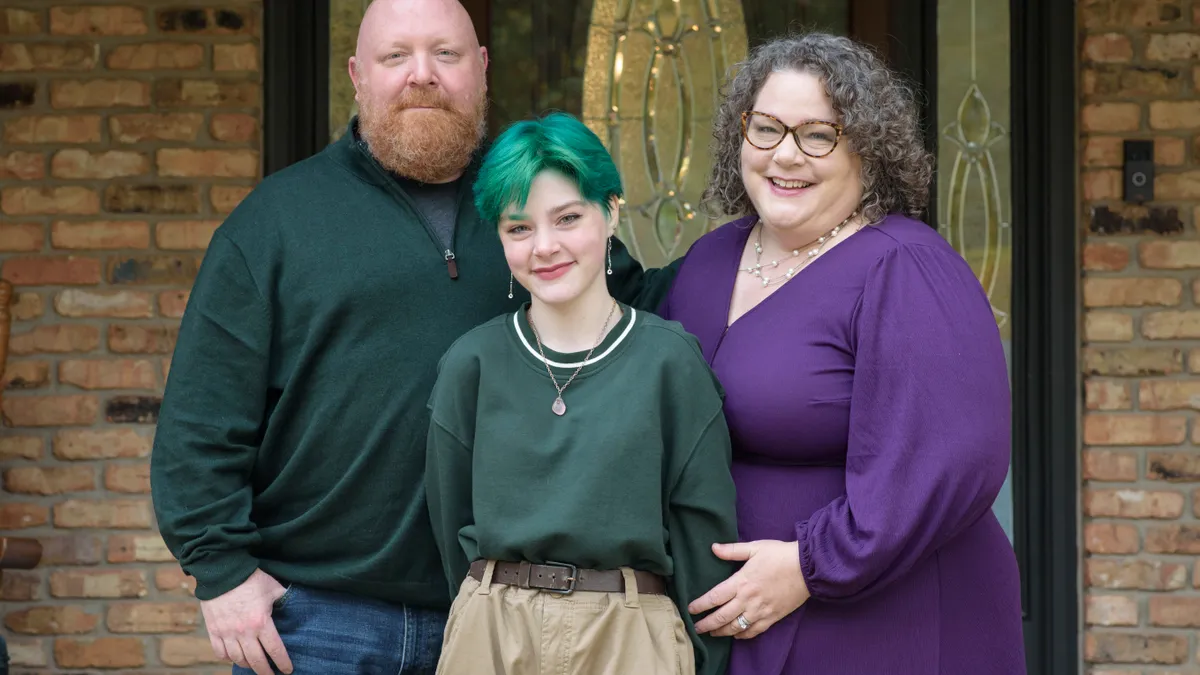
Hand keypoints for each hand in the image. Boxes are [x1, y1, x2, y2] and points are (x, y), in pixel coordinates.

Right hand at [201, 569, 293, 674]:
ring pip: (238, 659)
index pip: (275, 650)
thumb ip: (284, 599)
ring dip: (248, 665)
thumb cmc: (250, 578)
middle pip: (256, 661)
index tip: (288, 670)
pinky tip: (235, 657)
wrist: (222, 572)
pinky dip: (228, 658)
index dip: (283, 663)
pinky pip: (220, 652)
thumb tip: (295, 603)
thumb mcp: (273, 588)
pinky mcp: (214, 631)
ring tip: (255, 666)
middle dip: (265, 672)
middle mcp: (244, 632)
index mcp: (261, 622)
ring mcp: (227, 633)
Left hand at [688, 540, 809, 638]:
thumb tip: (713, 548)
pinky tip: (736, 635)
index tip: (690, 609)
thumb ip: (732, 550)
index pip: (714, 597)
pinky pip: (754, 631)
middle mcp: (748, 600)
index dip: (700, 605)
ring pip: (736, 627)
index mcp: (741, 582)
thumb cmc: (780, 555)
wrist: (807, 567)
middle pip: (721, 617)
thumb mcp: (755, 547)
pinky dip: (742, 635)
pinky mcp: (772, 617)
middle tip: (696, 628)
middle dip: (706, 624)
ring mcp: (760, 611)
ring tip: (712, 633)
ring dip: (721, 632)